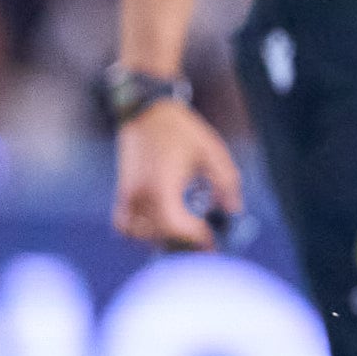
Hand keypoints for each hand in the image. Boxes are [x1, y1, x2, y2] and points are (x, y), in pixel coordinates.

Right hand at [114, 99, 243, 250]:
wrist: (147, 111)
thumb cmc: (182, 130)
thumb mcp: (212, 152)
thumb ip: (226, 183)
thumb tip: (233, 210)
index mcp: (161, 184)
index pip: (173, 224)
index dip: (193, 236)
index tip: (211, 239)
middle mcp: (139, 193)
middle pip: (156, 234)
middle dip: (181, 243)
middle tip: (203, 244)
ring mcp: (127, 194)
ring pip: (136, 234)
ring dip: (160, 240)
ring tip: (184, 235)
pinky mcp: (122, 192)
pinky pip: (124, 224)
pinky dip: (139, 233)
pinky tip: (161, 228)